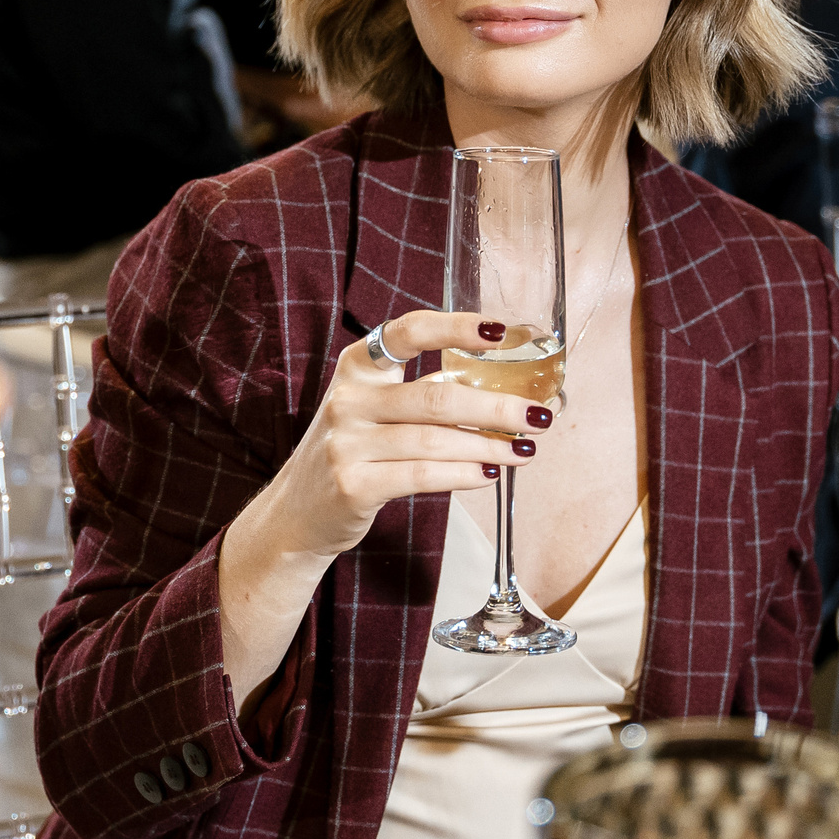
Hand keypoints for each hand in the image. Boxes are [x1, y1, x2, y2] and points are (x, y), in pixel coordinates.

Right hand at [249, 310, 550, 563]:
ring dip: (489, 446)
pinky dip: (463, 475)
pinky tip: (489, 474)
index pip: (409, 332)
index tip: (500, 332)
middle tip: (539, 415)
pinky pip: (421, 476)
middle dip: (497, 406)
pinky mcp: (353, 485)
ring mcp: (347, 443)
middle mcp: (349, 399)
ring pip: (435, 440)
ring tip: (525, 450)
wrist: (299, 511)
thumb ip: (423, 392)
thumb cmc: (355, 451)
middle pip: (437, 397)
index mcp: (358, 367)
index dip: (456, 327)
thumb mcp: (373, 408)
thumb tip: (506, 392)